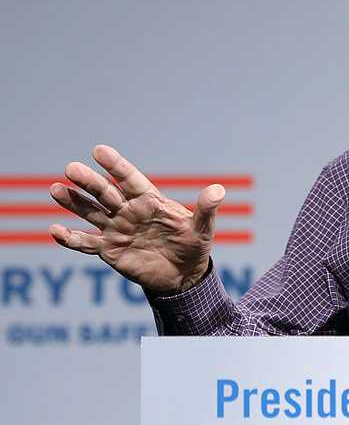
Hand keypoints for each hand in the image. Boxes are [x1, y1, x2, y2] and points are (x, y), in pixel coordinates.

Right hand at [48, 144, 225, 295]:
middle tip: (71, 168)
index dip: (115, 165)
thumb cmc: (193, 245)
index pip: (129, 178)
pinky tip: (54, 230)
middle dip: (89, 182)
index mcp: (149, 200)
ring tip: (56, 189)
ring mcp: (116, 229)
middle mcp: (128, 210)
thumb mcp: (202, 228)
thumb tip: (218, 190)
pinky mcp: (109, 250)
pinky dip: (70, 239)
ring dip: (73, 202)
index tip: (99, 150)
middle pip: (105, 193)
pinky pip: (86, 243)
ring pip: (90, 212)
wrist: (183, 275)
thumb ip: (206, 209)